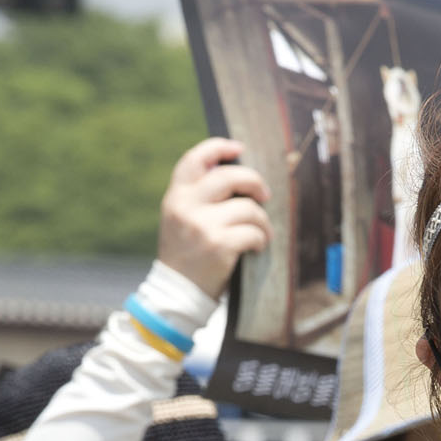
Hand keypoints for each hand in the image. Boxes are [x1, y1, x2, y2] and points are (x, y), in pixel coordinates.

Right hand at [157, 137, 271, 297]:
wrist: (177, 293)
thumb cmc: (186, 254)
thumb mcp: (180, 218)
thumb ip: (199, 196)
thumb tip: (237, 174)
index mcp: (176, 196)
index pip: (195, 159)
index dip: (219, 147)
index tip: (238, 148)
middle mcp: (186, 206)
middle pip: (230, 176)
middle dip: (254, 182)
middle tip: (264, 195)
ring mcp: (202, 225)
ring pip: (248, 208)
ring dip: (262, 221)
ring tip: (261, 233)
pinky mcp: (219, 245)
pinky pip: (253, 232)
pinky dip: (260, 240)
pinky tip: (255, 248)